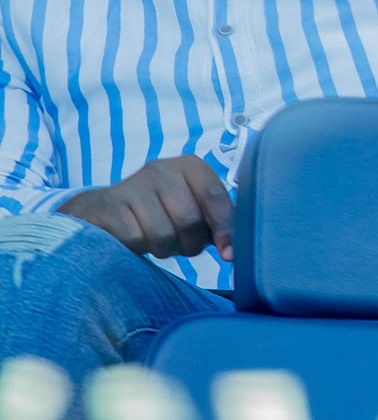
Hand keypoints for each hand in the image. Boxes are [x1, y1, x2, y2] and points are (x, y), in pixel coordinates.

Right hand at [58, 155, 234, 261]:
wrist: (103, 210)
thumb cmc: (159, 211)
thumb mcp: (191, 208)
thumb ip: (216, 222)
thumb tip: (232, 251)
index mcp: (190, 166)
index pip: (214, 196)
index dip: (224, 228)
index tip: (228, 254)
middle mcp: (162, 169)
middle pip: (190, 220)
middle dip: (190, 243)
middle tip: (181, 245)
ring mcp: (133, 185)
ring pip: (164, 234)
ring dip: (165, 249)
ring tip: (159, 241)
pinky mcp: (111, 206)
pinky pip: (137, 240)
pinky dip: (141, 249)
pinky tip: (137, 240)